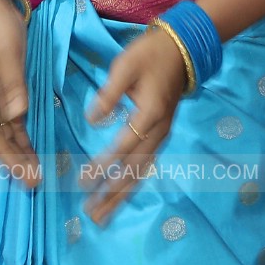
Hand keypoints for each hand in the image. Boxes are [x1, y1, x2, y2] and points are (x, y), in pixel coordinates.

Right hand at [0, 0, 38, 185]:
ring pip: (3, 130)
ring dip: (18, 151)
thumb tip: (17, 116)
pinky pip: (9, 118)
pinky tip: (29, 146)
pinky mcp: (1, 87)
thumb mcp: (8, 52)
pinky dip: (19, 134)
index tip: (26, 175)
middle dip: (14, 161)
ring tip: (35, 172)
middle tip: (34, 183)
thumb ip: (13, 85)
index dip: (8, 157)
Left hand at [82, 24, 189, 224]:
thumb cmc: (150, 55)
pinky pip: (146, 165)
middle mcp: (158, 131)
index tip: (83, 181)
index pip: (123, 147)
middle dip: (112, 193)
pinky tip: (120, 195)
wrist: (181, 49)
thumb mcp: (125, 65)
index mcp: (151, 114)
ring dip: (122, 195)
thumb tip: (92, 121)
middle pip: (135, 169)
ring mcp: (161, 135)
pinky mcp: (160, 135)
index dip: (103, 165)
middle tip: (91, 212)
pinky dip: (132, 184)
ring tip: (103, 214)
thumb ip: (109, 94)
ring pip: (142, 172)